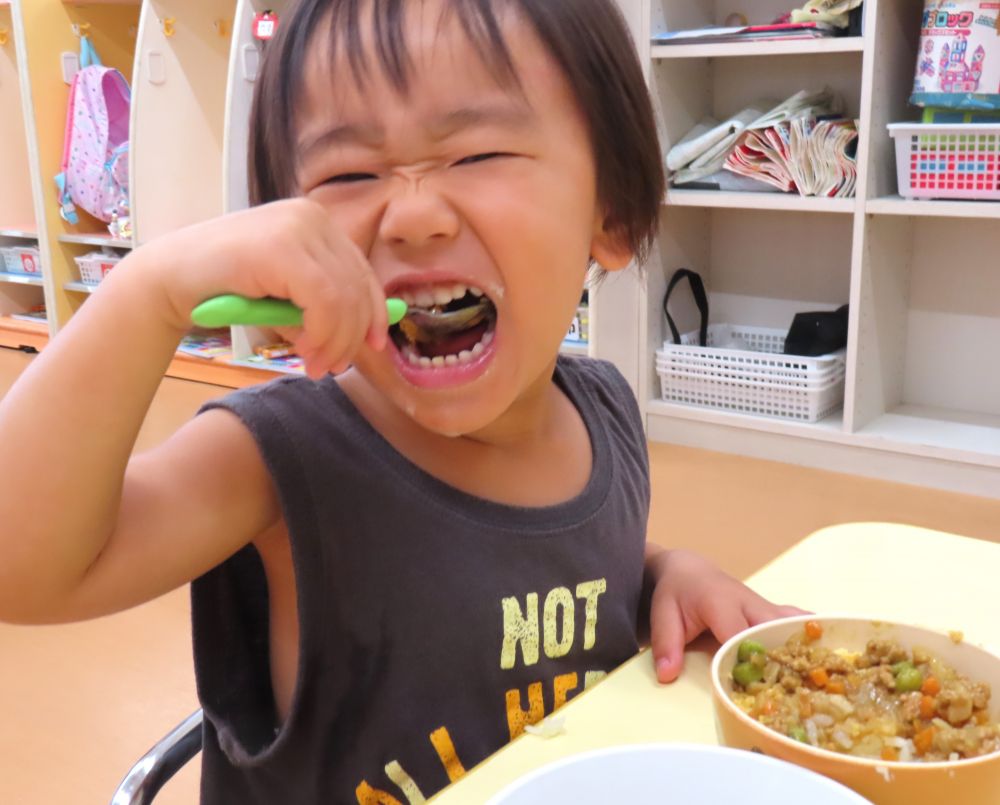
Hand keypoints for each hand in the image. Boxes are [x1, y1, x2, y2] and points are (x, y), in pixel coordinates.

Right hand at [128, 198, 386, 378]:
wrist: (168, 278)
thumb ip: (325, 304)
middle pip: (357, 287)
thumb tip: (372, 334)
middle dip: (351, 336)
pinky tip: (303, 349)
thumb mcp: (287, 294)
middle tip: (331, 367)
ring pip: (344, 298)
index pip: (362, 272)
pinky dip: (321, 332)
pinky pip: (324, 300)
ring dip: (334, 340)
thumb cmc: (227, 289)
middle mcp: (312, 216)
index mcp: (317, 222)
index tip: (373, 347)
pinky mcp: (282, 247)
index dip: (374, 313)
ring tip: (315, 364)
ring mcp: (298, 227)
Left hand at [645, 548, 805, 683]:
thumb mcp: (662, 614)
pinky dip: (811, 638)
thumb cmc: (676, 593)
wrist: (688, 570)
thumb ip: (666, 644)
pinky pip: (797, 623)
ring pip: (792, 626)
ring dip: (804, 650)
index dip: (749, 662)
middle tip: (796, 694)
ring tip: (820, 682)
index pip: (740, 635)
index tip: (754, 691)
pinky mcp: (772, 612)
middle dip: (784, 660)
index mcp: (721, 602)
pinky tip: (826, 659)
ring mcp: (764, 606)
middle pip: (774, 632)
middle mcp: (749, 602)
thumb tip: (667, 676)